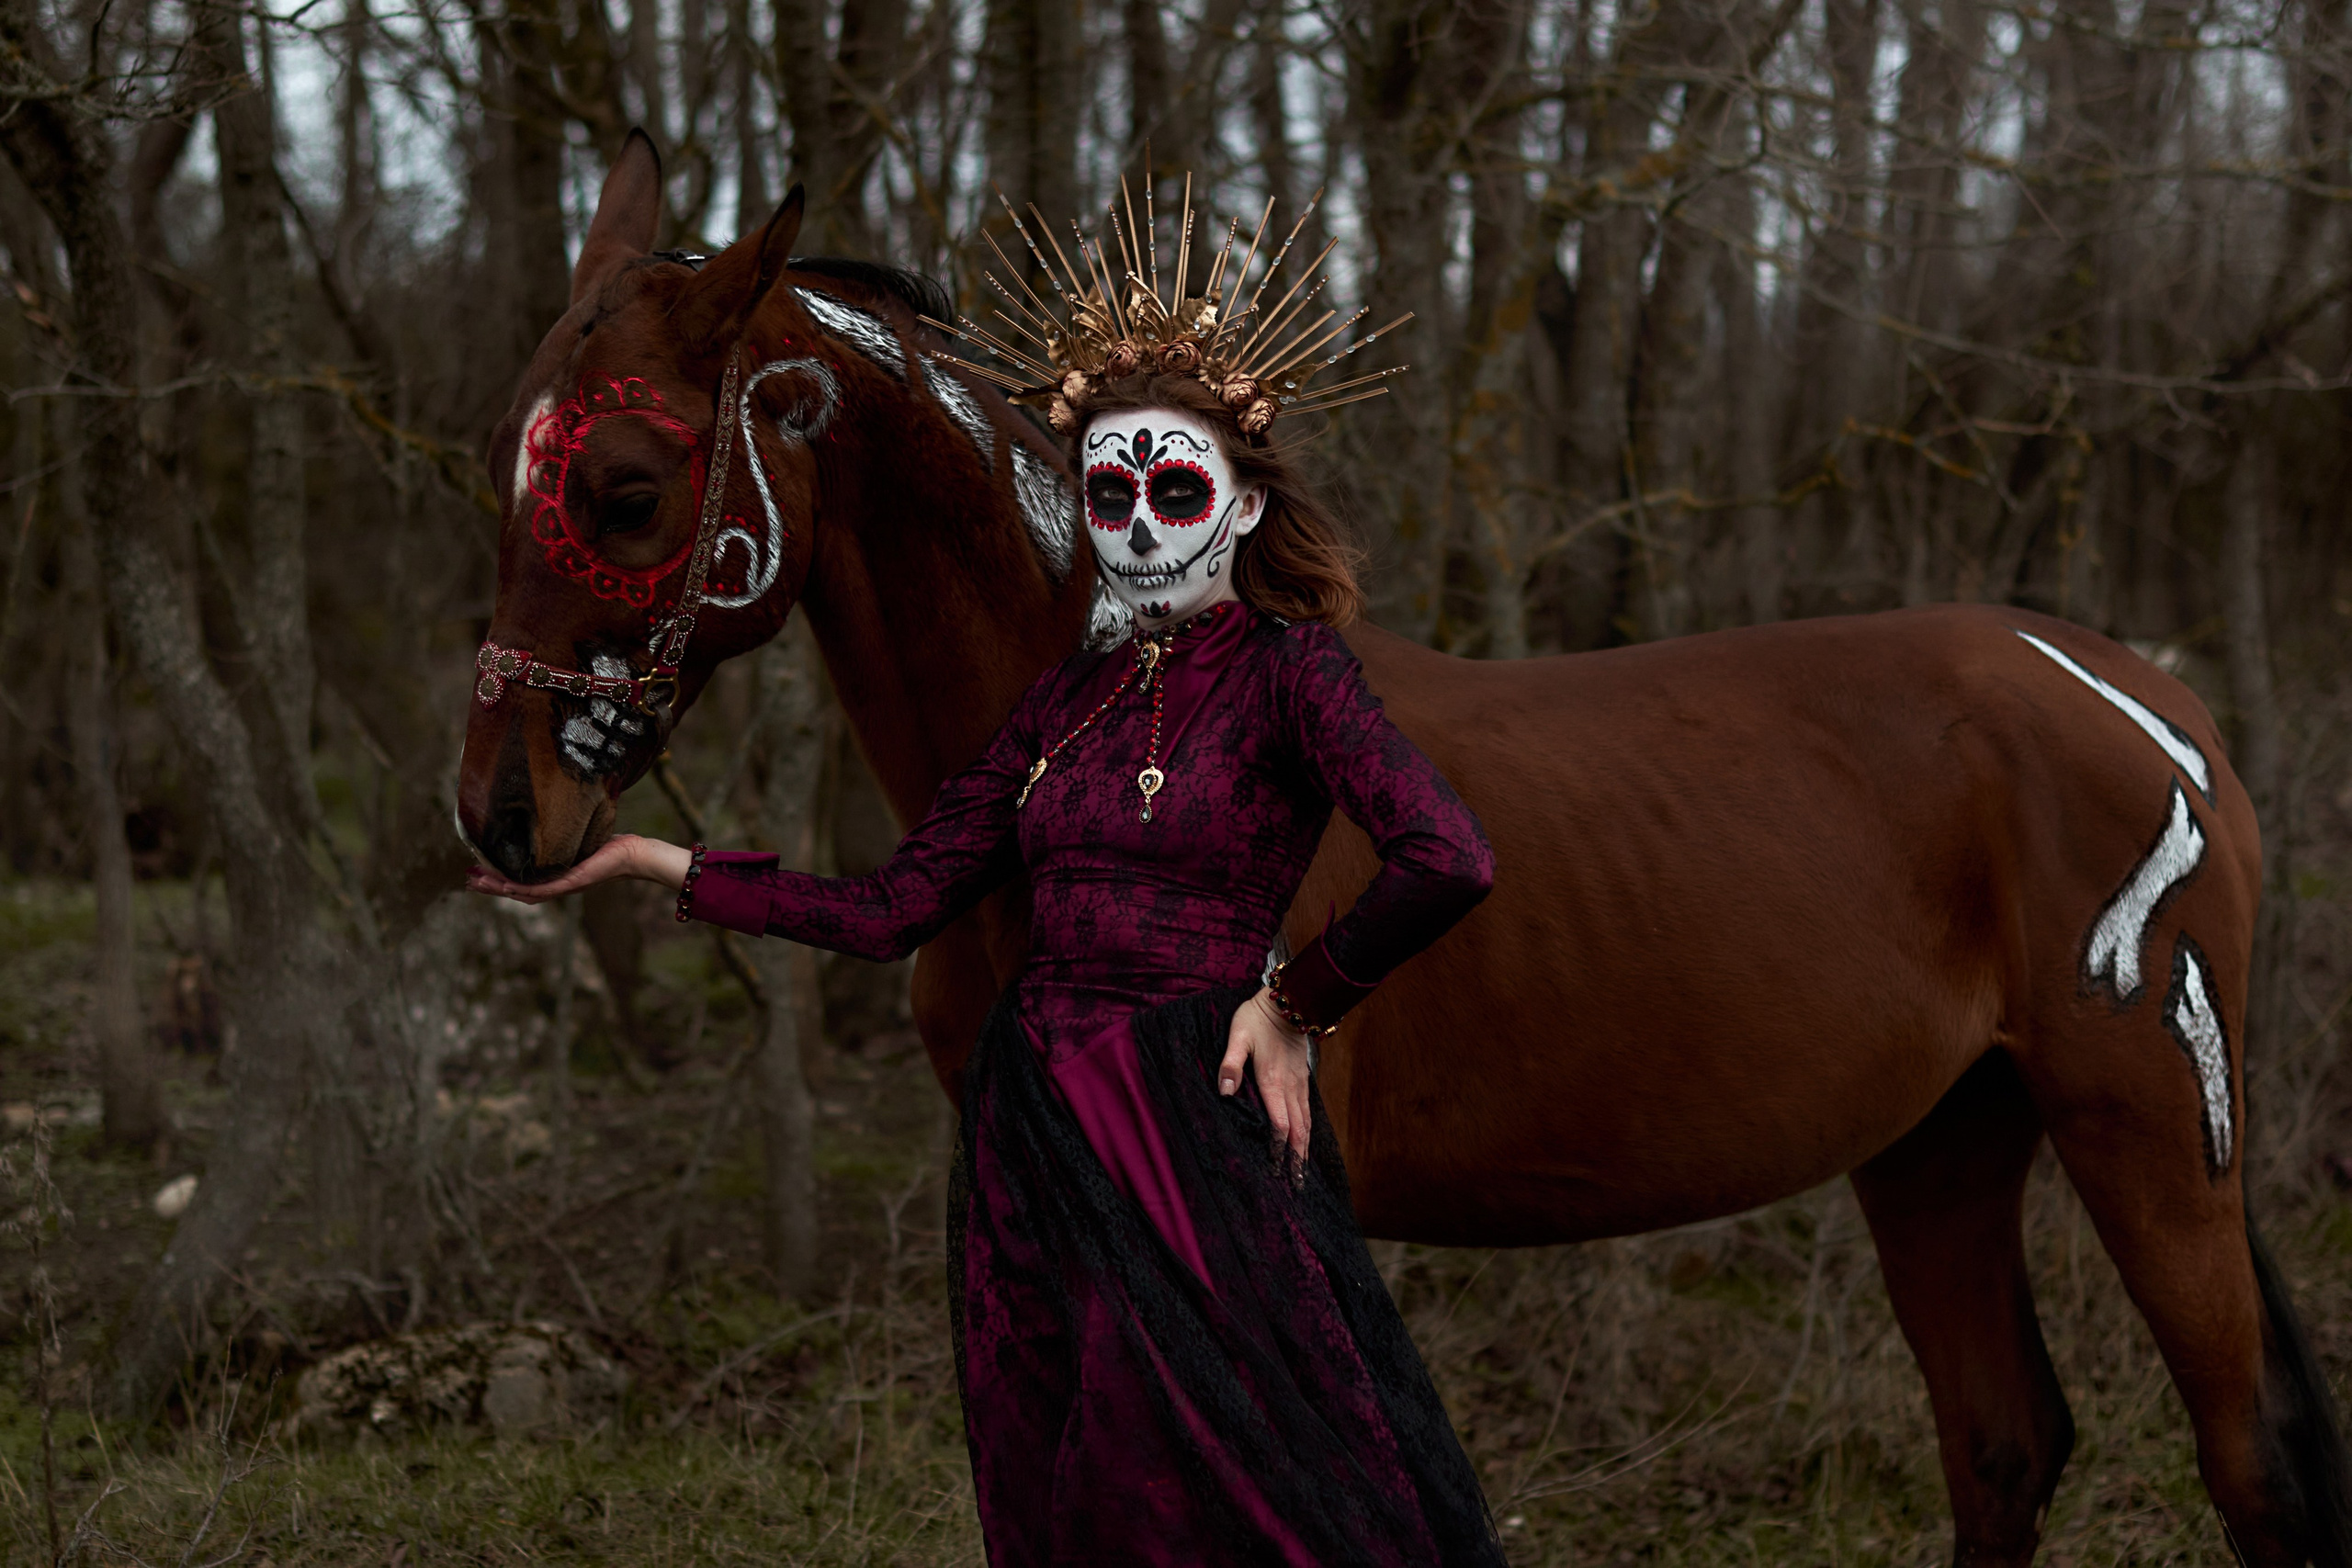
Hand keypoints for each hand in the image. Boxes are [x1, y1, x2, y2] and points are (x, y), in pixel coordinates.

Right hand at [465, 834, 692, 903]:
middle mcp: (557, 885)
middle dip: (492, 886)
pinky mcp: (573, 882)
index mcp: (555, 876)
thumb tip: (542, 817)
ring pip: (525, 892)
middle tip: (468, 881)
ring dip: (500, 888)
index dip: (498, 880)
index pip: (521, 881)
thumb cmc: (607, 845)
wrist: (633, 853)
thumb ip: (558, 835)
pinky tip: (507, 885)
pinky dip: (523, 888)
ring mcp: (564, 886)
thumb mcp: (576, 837)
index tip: (476, 872)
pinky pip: (543, 889)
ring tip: (478, 882)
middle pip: (517, 890)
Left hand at [1219, 989, 1313, 1174]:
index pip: (1278, 1125)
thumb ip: (1231, 1064)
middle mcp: (1290, 1088)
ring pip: (1306, 1124)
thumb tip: (1225, 1092)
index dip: (1278, 1150)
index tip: (1276, 1173)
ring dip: (1304, 1149)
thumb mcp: (1238, 1036)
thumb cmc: (1257, 1018)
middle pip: (1297, 1131)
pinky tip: (1306, 1141)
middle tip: (1297, 1187)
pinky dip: (1308, 1132)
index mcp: (1273, 1082)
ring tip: (1303, 1173)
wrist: (1291, 1000)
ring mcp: (1300, 1084)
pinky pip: (1308, 1112)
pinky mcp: (1304, 1078)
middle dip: (1296, 1160)